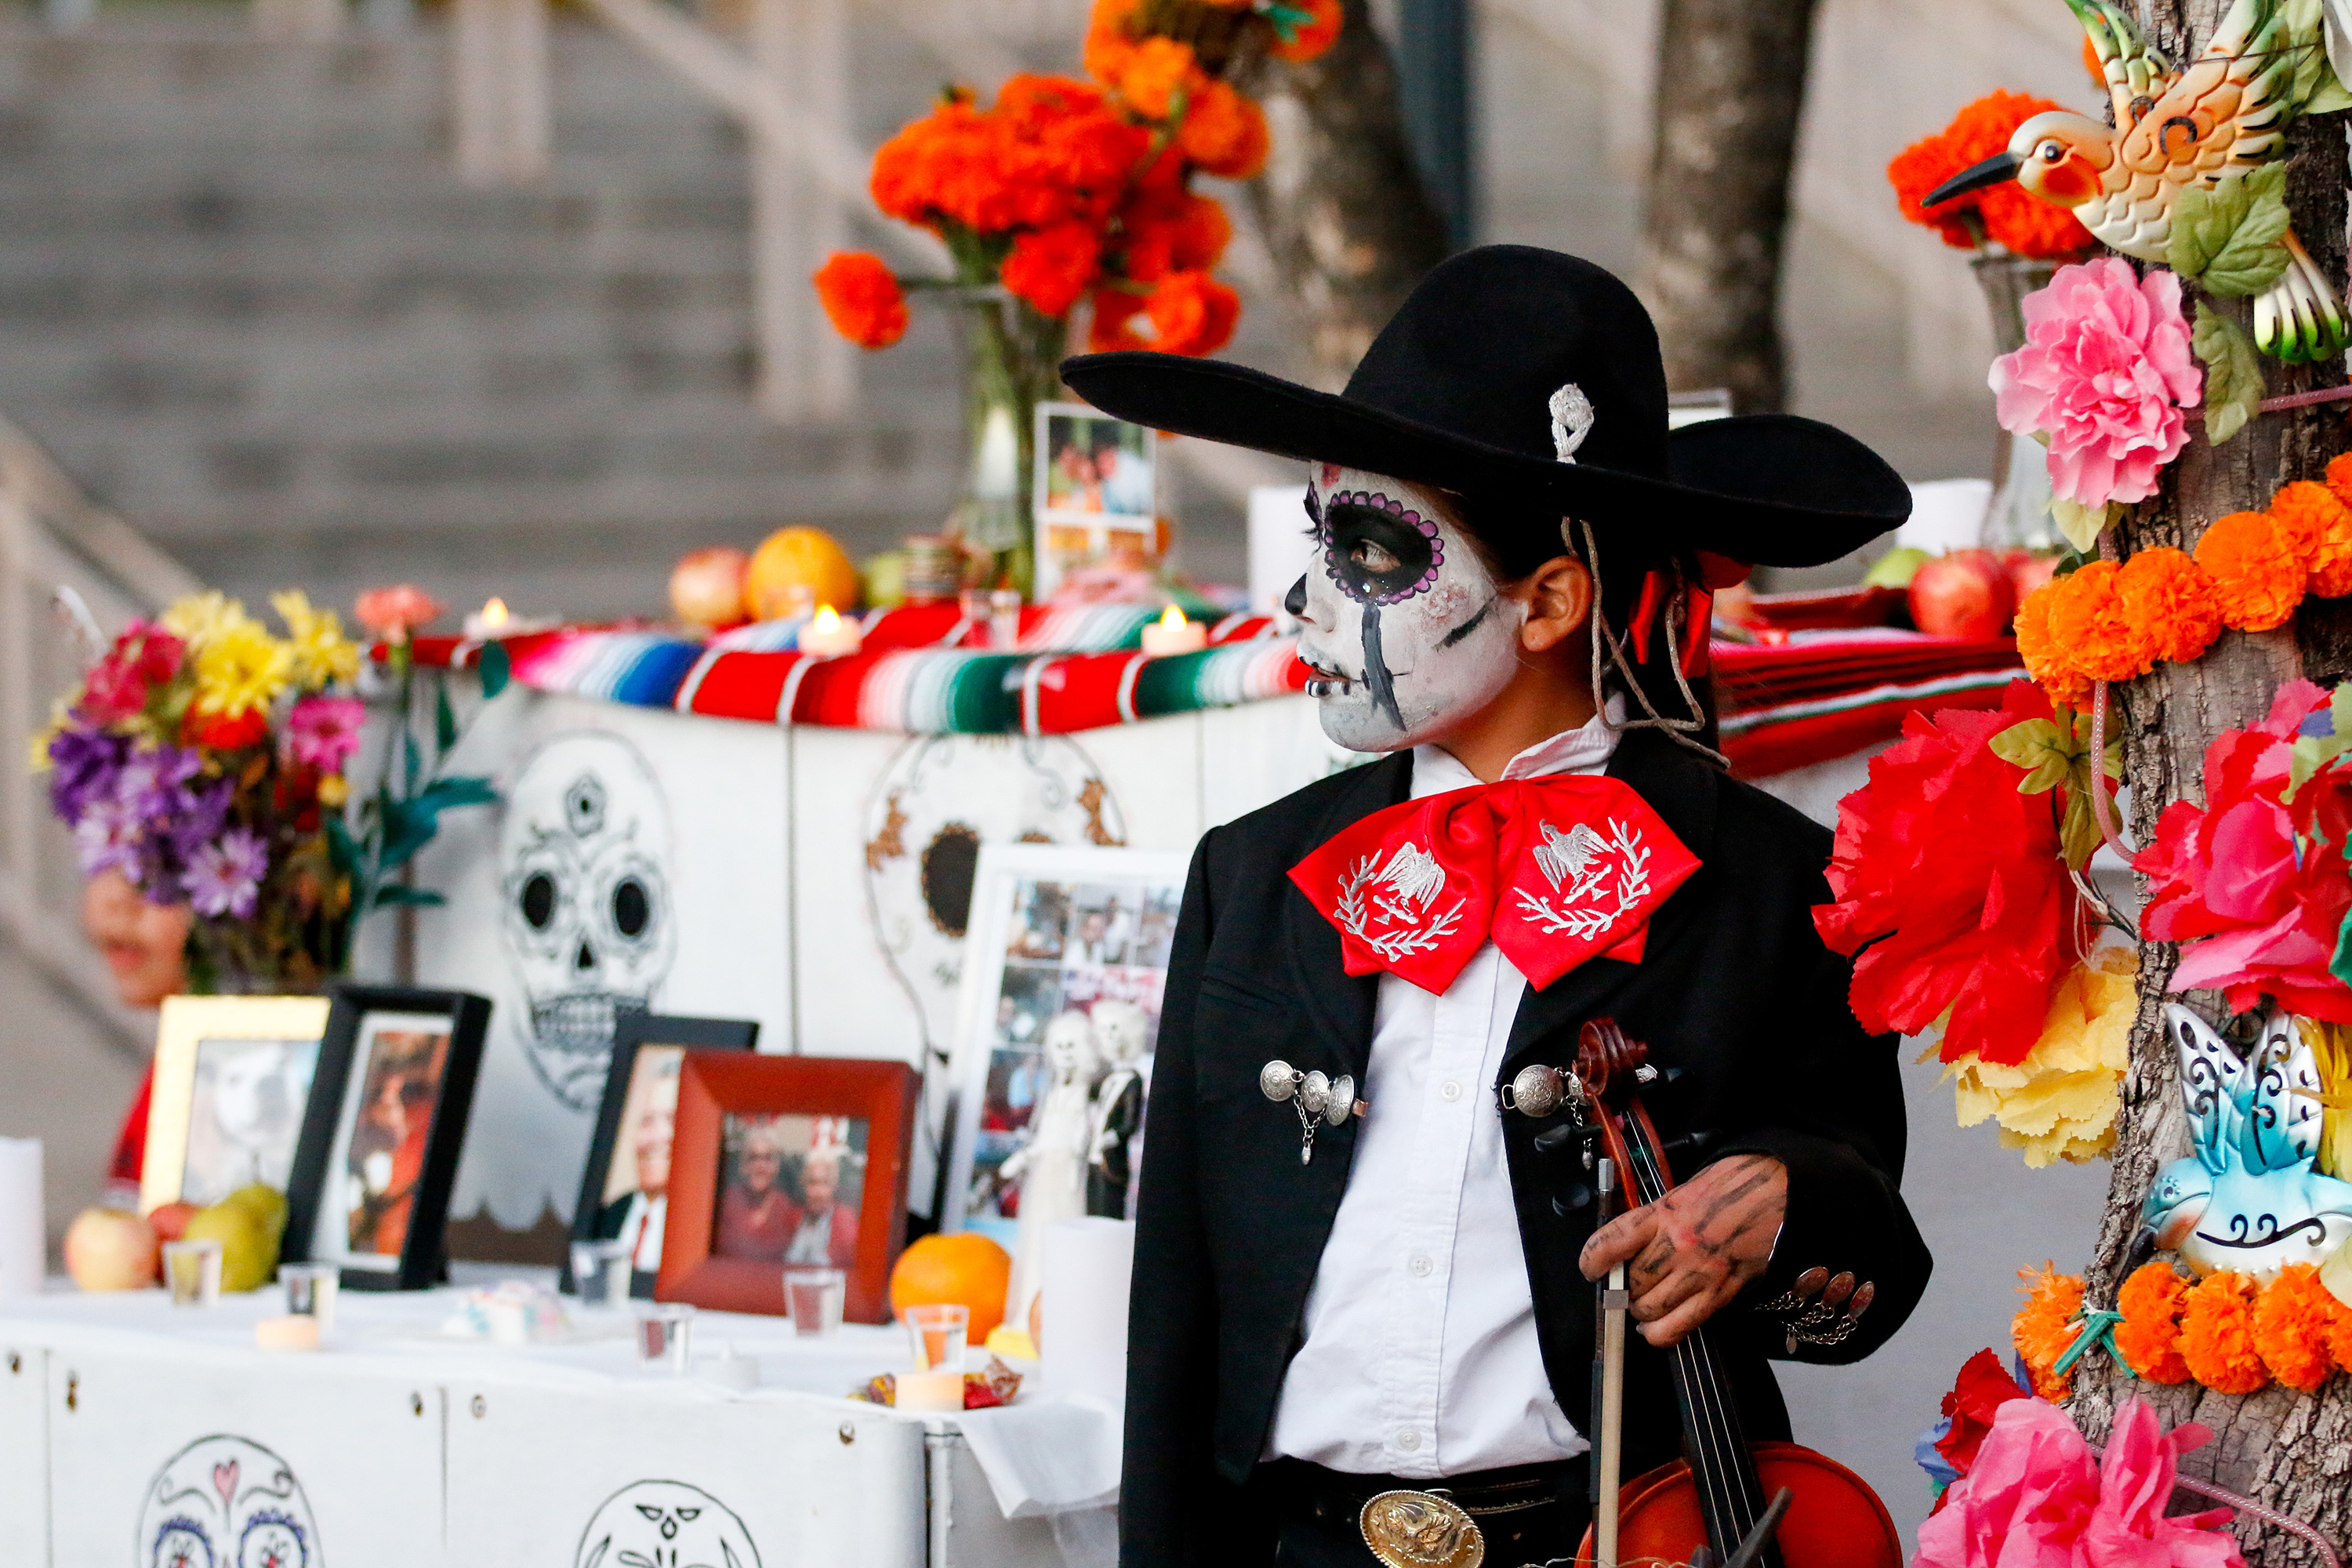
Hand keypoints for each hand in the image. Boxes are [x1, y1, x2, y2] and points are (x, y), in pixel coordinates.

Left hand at [1578, 1154, 1785, 1346]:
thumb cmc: (1734, 1186)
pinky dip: (1661, 1334)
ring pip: (1650, 1308)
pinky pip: (1680, 1326)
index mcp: (1665, 1212)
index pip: (1612, 1241)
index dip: (1593, 1260)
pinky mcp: (1721, 1293)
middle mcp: (1679, 1244)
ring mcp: (1700, 1272)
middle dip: (1623, 1289)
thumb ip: (1656, 1218)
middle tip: (1626, 1288)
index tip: (1590, 1268)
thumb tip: (1628, 1246)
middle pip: (1632, 1281)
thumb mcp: (1684, 1191)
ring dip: (1641, 1311)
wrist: (1781, 1193)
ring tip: (1643, 1305)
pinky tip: (1655, 1329)